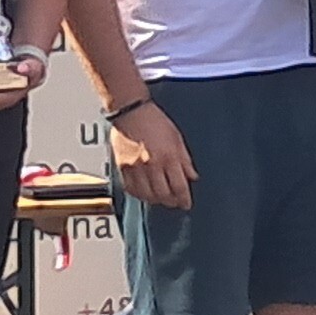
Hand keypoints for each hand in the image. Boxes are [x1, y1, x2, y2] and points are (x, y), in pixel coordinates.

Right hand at [108, 97, 195, 211]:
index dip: (184, 199)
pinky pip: (131, 190)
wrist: (131, 111)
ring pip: (147, 196)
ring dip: (156, 200)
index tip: (186, 203)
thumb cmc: (154, 120)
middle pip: (163, 195)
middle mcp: (152, 165)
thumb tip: (192, 176)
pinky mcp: (123, 168)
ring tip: (161, 197)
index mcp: (168, 157)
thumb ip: (185, 160)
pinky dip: (140, 194)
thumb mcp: (177, 138)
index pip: (179, 187)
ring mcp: (136, 168)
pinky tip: (145, 192)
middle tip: (175, 202)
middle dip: (171, 201)